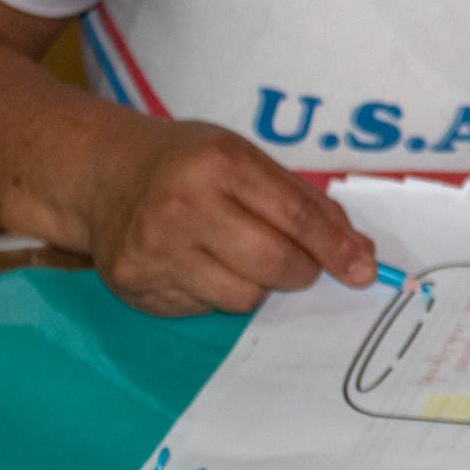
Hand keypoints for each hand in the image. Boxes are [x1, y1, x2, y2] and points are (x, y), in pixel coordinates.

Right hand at [78, 119, 375, 314]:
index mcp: (220, 163)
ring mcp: (155, 251)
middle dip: (301, 270)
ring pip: (243, 298)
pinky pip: (206, 309)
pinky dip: (216, 293)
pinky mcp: (136, 287)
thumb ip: (306, 203)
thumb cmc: (191, 164)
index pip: (295, 216)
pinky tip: (198, 264)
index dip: (336, 248)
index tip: (365, 270)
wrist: (105, 175)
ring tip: (236, 254)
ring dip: (257, 285)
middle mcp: (183, 207)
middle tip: (297, 262)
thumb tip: (360, 254)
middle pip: (274, 264)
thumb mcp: (247, 160)